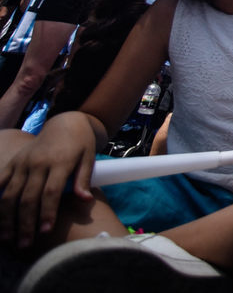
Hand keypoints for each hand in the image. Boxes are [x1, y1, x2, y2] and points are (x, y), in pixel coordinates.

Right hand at [0, 113, 96, 246]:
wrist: (64, 124)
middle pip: (28, 197)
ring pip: (10, 194)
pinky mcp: (13, 163)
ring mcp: (22, 163)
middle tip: (25, 244)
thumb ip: (84, 179)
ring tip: (7, 238)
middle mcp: (37, 163)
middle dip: (25, 222)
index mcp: (59, 162)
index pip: (51, 191)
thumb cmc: (80, 144)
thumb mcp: (88, 157)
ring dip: (7, 218)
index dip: (47, 212)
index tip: (45, 231)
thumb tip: (86, 200)